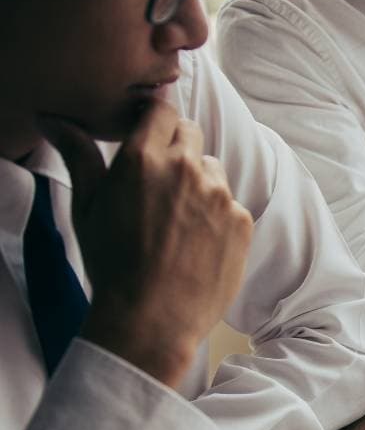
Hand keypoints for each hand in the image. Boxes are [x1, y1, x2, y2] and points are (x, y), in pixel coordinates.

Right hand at [38, 100, 253, 387]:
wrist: (152, 319)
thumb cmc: (112, 264)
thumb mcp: (86, 207)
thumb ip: (79, 154)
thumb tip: (56, 118)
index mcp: (143, 158)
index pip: (161, 110)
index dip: (154, 120)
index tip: (148, 135)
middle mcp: (186, 169)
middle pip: (190, 133)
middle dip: (176, 148)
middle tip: (158, 185)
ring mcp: (219, 194)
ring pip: (211, 169)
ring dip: (198, 183)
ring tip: (176, 222)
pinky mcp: (242, 220)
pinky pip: (231, 204)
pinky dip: (217, 215)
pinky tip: (196, 244)